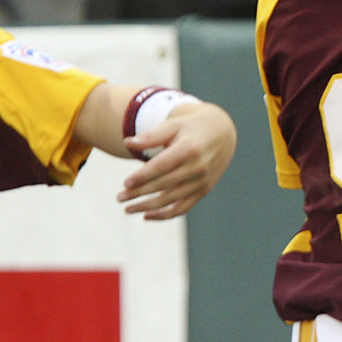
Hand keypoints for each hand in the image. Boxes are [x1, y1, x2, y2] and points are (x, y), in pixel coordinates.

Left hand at [121, 102, 236, 218]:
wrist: (222, 133)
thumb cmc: (191, 128)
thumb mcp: (173, 125)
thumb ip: (150, 136)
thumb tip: (127, 143)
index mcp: (189, 148)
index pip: (162, 166)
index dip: (143, 176)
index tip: (125, 183)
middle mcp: (198, 167)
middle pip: (163, 185)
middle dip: (139, 193)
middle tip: (119, 197)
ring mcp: (202, 182)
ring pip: (171, 200)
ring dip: (147, 206)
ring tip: (127, 208)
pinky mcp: (203, 191)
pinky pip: (182, 208)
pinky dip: (164, 215)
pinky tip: (146, 216)